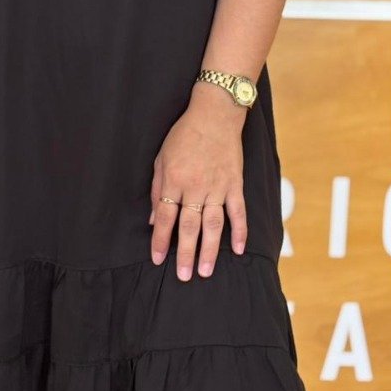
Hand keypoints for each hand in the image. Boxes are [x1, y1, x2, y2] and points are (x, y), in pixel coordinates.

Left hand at [149, 84, 247, 280]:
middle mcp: (195, 187)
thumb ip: (156, 189)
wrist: (215, 114)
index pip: (163, 217)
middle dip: (185, 253)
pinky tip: (238, 250)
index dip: (159, 240)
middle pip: (188, 227)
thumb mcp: (161, 158)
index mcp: (173, 180)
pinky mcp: (234, 184)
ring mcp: (217, 187)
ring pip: (213, 225)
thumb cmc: (184, 135)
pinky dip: (239, 231)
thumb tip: (151, 218)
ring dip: (209, 250)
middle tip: (184, 276)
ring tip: (205, 271)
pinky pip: (238, 212)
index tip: (157, 259)